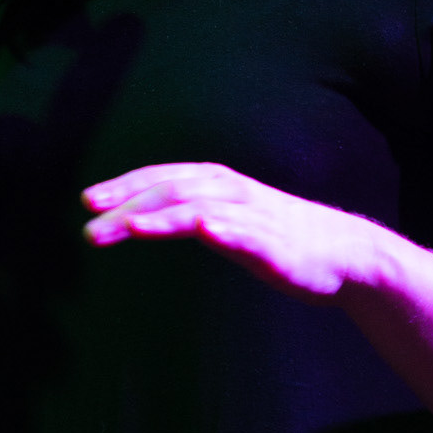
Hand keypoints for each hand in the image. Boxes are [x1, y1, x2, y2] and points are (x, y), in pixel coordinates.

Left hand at [81, 162, 372, 301]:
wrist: (344, 253)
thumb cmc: (278, 237)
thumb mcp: (225, 220)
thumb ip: (186, 215)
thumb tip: (136, 217)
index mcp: (218, 184)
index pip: (162, 179)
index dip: (124, 187)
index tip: (88, 201)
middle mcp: (233, 193)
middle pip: (173, 191)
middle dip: (130, 204)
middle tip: (91, 222)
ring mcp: (255, 217)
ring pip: (203, 208)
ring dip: (165, 216)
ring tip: (131, 227)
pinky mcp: (276, 244)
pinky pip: (247, 233)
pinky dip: (224, 228)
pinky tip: (204, 229)